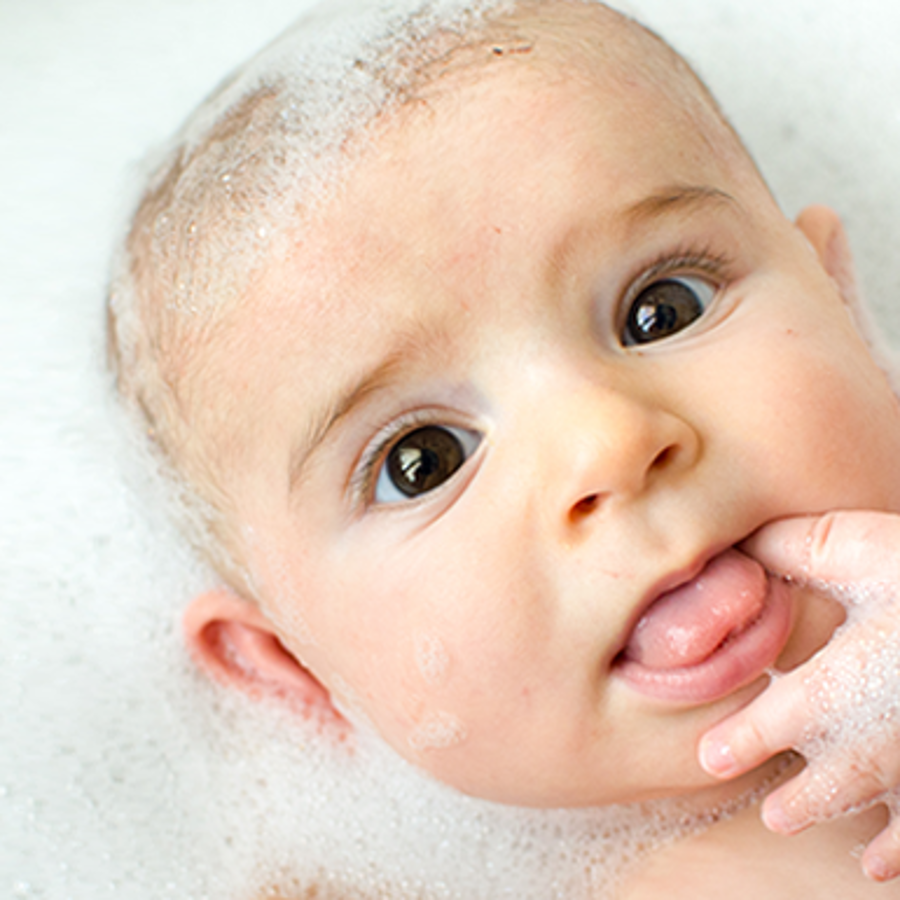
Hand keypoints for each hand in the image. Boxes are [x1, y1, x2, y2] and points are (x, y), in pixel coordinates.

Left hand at [697, 512, 899, 881]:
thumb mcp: (864, 551)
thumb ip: (798, 551)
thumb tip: (742, 546)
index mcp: (851, 681)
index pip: (783, 718)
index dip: (746, 739)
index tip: (712, 756)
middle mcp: (889, 733)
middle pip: (839, 778)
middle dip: (805, 800)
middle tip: (777, 816)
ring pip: (892, 808)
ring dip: (859, 826)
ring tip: (830, 843)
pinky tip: (888, 866)